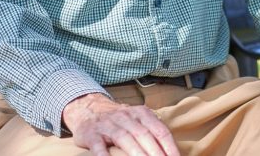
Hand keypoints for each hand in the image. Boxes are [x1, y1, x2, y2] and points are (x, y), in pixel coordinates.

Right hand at [62, 92, 178, 155]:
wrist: (88, 108)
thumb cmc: (119, 120)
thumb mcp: (138, 119)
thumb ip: (153, 132)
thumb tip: (172, 152)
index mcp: (141, 113)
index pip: (160, 130)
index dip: (170, 146)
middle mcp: (126, 117)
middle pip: (144, 135)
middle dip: (156, 152)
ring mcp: (108, 125)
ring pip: (125, 139)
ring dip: (137, 154)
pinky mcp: (92, 134)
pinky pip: (99, 146)